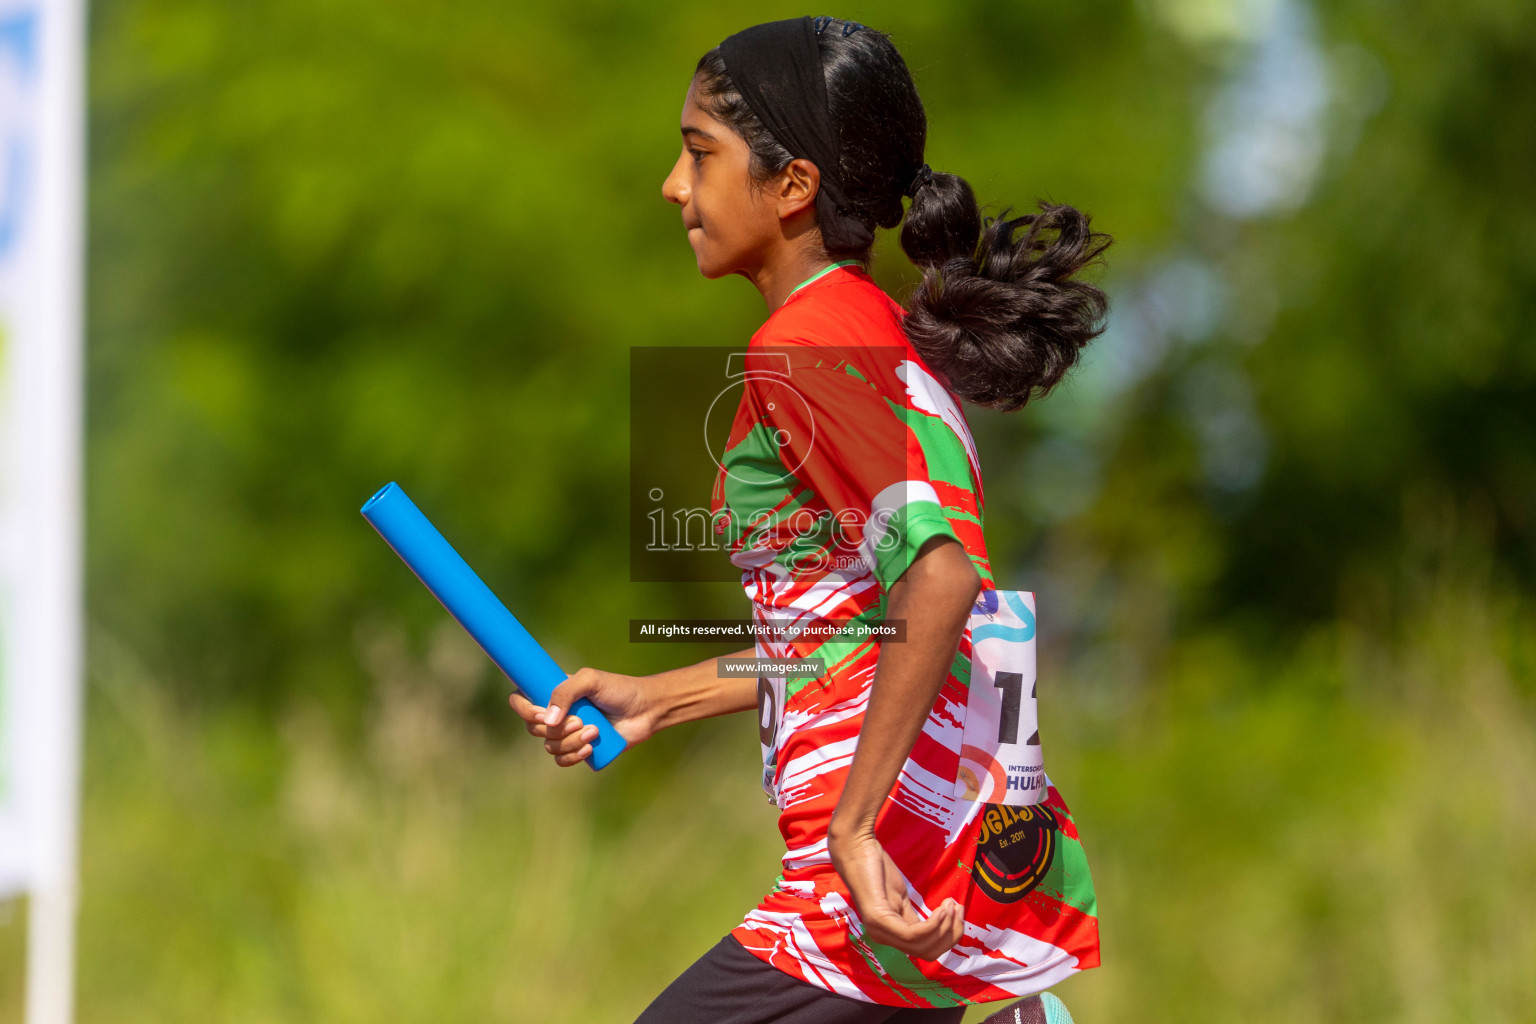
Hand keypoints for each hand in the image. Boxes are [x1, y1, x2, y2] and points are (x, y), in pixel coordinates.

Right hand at [507, 666, 658, 766]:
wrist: (645, 710)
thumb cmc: (619, 689)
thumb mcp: (591, 680)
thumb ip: (566, 691)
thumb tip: (549, 720)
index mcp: (553, 693)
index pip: (520, 701)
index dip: (525, 710)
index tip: (544, 714)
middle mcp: (557, 713)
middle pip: (534, 728)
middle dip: (557, 729)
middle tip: (581, 721)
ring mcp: (567, 733)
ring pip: (550, 747)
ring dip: (570, 742)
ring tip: (594, 732)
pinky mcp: (580, 749)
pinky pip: (562, 760)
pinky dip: (573, 756)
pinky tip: (591, 748)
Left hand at [827, 827, 964, 960]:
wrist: (856, 847)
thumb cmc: (877, 869)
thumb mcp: (900, 897)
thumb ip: (914, 917)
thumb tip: (939, 927)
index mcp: (890, 935)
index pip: (926, 951)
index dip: (948, 936)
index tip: (958, 912)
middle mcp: (883, 938)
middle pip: (928, 953)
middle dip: (951, 934)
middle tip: (958, 909)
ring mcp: (879, 930)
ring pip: (922, 946)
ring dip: (945, 927)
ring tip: (951, 905)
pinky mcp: (878, 919)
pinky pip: (912, 934)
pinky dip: (933, 924)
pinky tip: (942, 908)